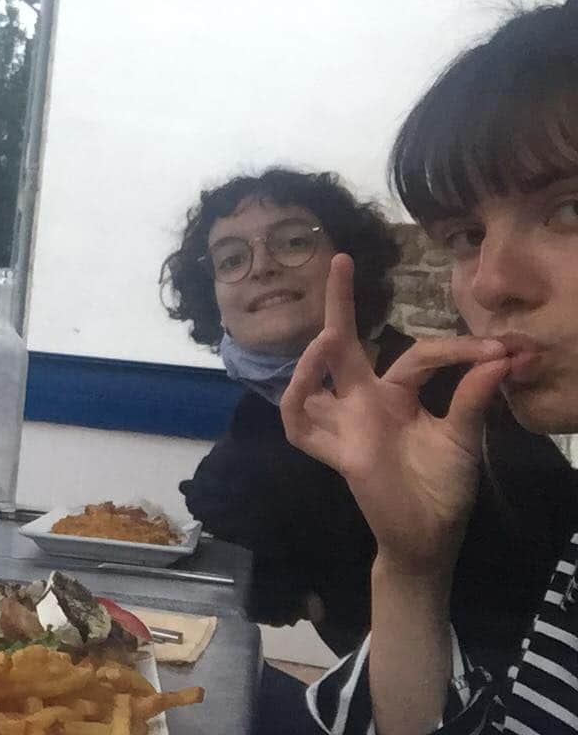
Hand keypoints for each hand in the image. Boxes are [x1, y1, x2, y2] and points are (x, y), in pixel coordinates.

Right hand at [280, 255, 509, 579]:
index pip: (415, 356)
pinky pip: (298, 423)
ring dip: (313, 357)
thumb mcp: (463, 437)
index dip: (455, 350)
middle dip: (340, 302)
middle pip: (343, 345)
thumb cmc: (443, 488)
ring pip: (312, 381)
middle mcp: (364, 403)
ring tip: (329, 335)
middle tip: (340, 259)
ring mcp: (345, 425)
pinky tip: (307, 383)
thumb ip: (472, 397)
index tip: (498, 350)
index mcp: (396, 396)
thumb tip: (502, 357)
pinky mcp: (336, 452)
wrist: (432, 538)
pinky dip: (296, 401)